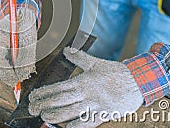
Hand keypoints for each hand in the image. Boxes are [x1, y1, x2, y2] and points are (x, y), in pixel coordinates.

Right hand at [0, 7, 36, 86]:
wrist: (18, 14)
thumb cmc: (24, 26)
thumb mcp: (29, 41)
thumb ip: (25, 58)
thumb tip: (22, 76)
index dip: (6, 73)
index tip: (16, 81)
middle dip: (6, 75)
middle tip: (17, 81)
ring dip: (6, 71)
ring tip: (16, 69)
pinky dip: (4, 67)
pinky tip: (11, 64)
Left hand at [29, 47, 143, 127]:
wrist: (137, 81)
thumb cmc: (115, 73)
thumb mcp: (95, 63)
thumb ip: (79, 57)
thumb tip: (67, 49)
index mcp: (83, 81)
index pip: (58, 88)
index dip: (44, 93)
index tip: (33, 97)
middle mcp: (86, 93)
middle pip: (61, 100)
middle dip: (44, 105)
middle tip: (32, 109)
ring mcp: (95, 104)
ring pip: (71, 112)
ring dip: (56, 116)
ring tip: (44, 117)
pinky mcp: (104, 114)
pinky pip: (87, 122)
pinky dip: (75, 125)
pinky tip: (66, 127)